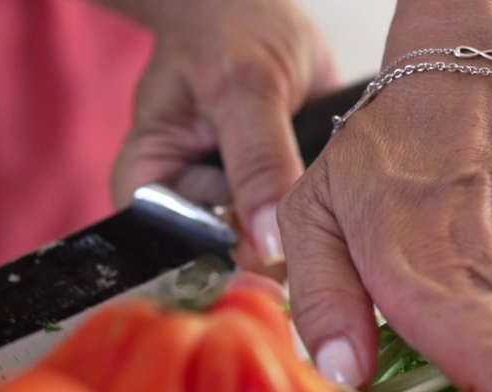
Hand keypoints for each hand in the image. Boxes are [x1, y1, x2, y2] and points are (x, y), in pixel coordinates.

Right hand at [105, 0, 337, 276]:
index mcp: (153, 184)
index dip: (220, 265)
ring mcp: (243, 206)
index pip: (174, 255)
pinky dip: (328, 217)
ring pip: (276, 251)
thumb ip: (257, 162)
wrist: (263, 9)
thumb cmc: (228, 31)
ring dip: (307, 234)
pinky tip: (339, 192)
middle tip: (309, 219)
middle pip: (232, 261)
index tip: (267, 253)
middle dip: (273, 249)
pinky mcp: (286, 203)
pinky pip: (309, 229)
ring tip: (323, 188)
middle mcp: (196, 205)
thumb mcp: (243, 86)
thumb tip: (266, 243)